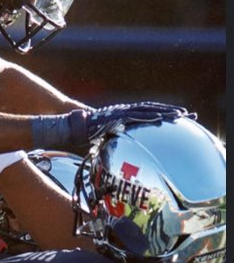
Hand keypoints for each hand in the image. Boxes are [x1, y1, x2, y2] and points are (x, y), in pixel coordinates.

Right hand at [73, 101, 194, 142]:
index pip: (147, 111)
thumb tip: (124, 153)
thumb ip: (118, 141)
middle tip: (187, 114)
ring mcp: (121, 112)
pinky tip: (159, 118)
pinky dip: (147, 116)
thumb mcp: (107, 138)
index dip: (163, 112)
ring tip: (179, 115)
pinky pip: (134, 115)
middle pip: (152, 108)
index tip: (178, 116)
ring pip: (146, 110)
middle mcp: (125, 111)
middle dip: (170, 110)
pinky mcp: (116, 116)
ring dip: (163, 111)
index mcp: (124, 115)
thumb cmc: (89, 134)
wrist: (75, 127)